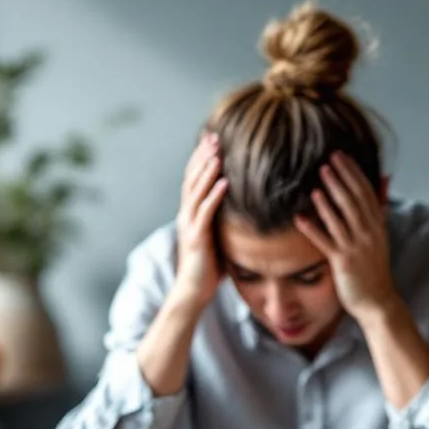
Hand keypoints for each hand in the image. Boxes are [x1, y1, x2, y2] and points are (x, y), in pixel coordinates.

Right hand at [170, 132, 227, 311]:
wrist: (192, 292)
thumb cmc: (208, 268)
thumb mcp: (217, 238)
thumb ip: (223, 221)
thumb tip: (242, 211)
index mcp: (190, 213)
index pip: (194, 179)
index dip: (200, 158)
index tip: (211, 139)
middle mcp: (186, 215)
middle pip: (192, 179)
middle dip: (203, 156)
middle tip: (213, 136)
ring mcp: (190, 226)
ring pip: (196, 191)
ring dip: (207, 170)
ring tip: (217, 152)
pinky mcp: (197, 238)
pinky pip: (205, 213)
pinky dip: (214, 196)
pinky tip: (225, 182)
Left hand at [295, 152, 400, 322]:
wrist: (378, 301)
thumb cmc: (375, 269)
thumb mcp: (381, 235)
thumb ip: (379, 208)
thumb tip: (384, 181)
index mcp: (377, 225)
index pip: (366, 193)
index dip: (354, 173)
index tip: (342, 156)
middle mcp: (369, 233)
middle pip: (354, 200)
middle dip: (341, 178)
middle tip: (329, 159)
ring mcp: (356, 247)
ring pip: (341, 217)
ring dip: (329, 197)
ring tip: (318, 180)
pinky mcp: (343, 262)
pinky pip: (325, 242)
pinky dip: (312, 228)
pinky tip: (299, 217)